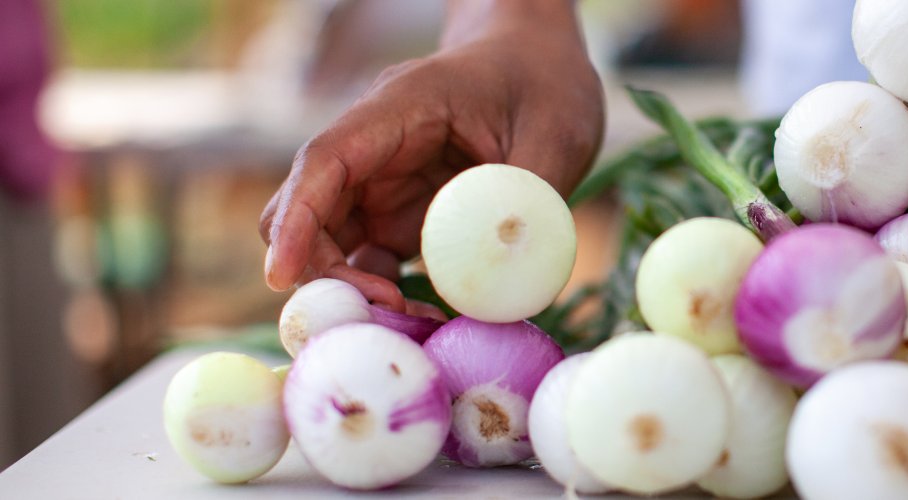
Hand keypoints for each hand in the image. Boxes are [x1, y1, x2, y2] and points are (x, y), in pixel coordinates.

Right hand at [260, 2, 602, 309]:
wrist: (543, 68)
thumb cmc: (546, 87)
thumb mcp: (557, 136)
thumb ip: (528, 200)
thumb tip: (506, 276)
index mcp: (400, 107)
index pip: (326, 161)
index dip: (297, 220)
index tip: (282, 276)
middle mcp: (374, 150)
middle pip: (310, 212)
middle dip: (327, 272)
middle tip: (392, 312)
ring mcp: (381, 186)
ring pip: (329, 245)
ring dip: (355, 291)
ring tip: (419, 320)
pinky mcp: (398, 218)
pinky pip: (366, 263)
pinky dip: (382, 296)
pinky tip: (426, 316)